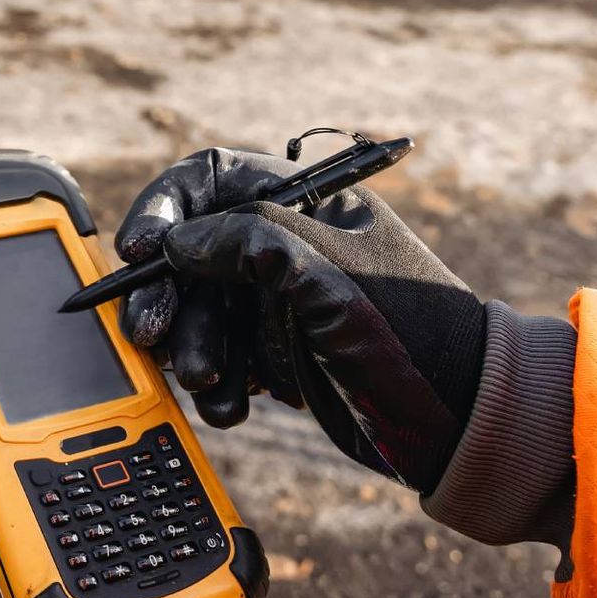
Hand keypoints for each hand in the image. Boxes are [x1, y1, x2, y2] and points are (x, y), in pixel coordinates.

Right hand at [116, 146, 486, 493]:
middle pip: (192, 251)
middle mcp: (285, 241)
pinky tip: (227, 406)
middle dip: (169, 295)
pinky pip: (223, 355)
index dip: (164, 210)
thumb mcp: (322, 270)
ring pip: (201, 310)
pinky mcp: (280, 351)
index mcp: (302, 199)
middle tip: (151, 335)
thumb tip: (177, 244)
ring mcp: (281, 298)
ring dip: (192, 346)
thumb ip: (244, 240)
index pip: (209, 180)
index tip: (139, 252)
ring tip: (205, 382)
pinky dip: (216, 382)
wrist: (457, 417)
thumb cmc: (406, 329)